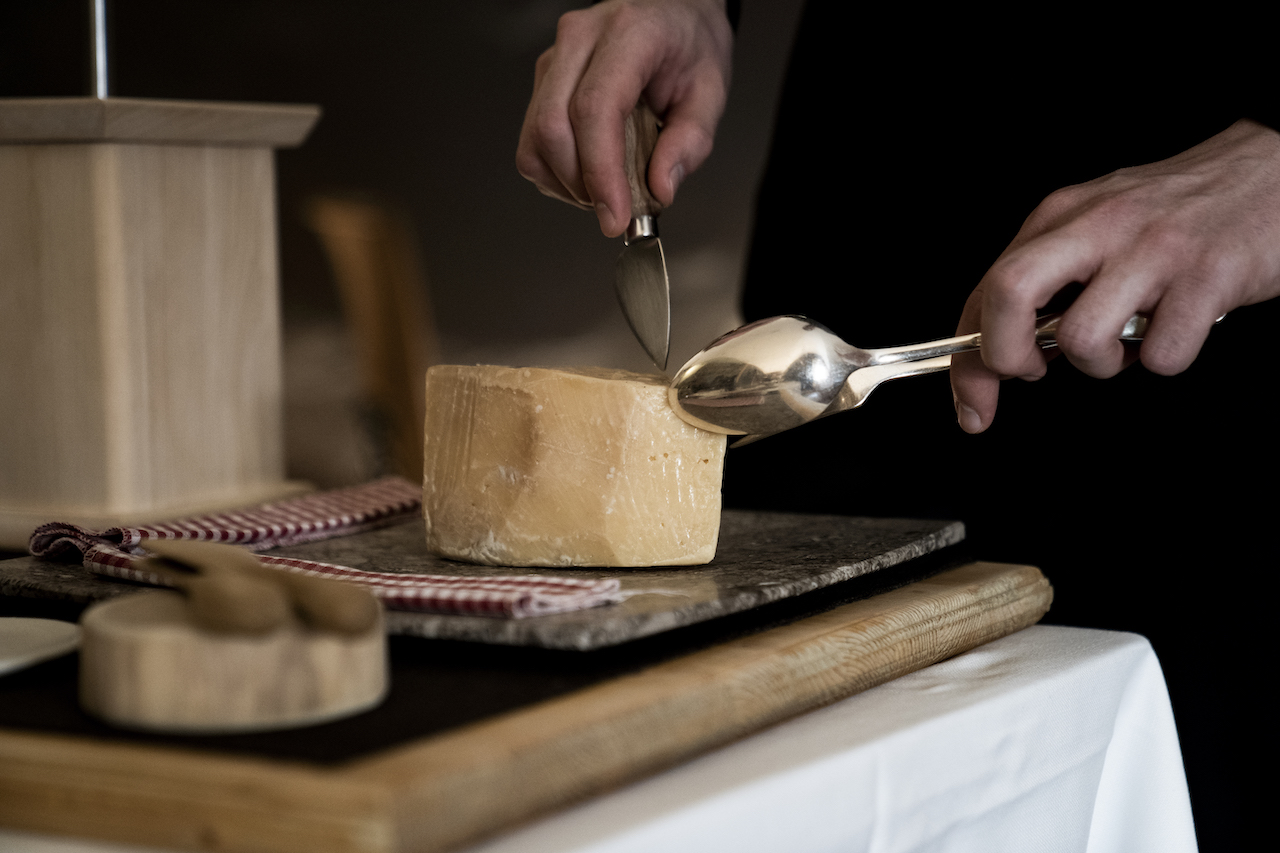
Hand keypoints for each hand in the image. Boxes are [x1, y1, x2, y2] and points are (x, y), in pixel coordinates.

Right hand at [515, 0, 733, 236]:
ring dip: (567, 184)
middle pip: (553, 128)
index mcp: (629, 34)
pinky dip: (556, 174)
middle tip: (617, 212)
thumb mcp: (710, 92)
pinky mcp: (544, 80)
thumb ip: (690, 143)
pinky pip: (532, 142)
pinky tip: (589, 173)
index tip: (615, 216)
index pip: (595, 109)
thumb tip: (658, 190)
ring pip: (535, 140)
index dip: (600, 171)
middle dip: (582, 186)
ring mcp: (555, 58)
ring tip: (608, 189)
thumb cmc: (689, 44)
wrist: (672, 10)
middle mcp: (580, 40)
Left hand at [951, 119, 1279, 432]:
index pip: (985, 291)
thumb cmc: (1177, 213)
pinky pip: (1162, 355)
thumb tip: (1003, 352)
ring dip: (1100, 364)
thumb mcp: (1096, 226)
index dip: (968, 362)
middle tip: (1034, 373)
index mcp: (1060, 216)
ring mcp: (1153, 249)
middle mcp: (1098, 225)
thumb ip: (1049, 278)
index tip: (972, 406)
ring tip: (1128, 342)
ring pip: (1081, 337)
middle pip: (1010, 293)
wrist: (1272, 172)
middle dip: (1005, 357)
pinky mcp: (1209, 275)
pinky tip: (1178, 329)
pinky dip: (1164, 360)